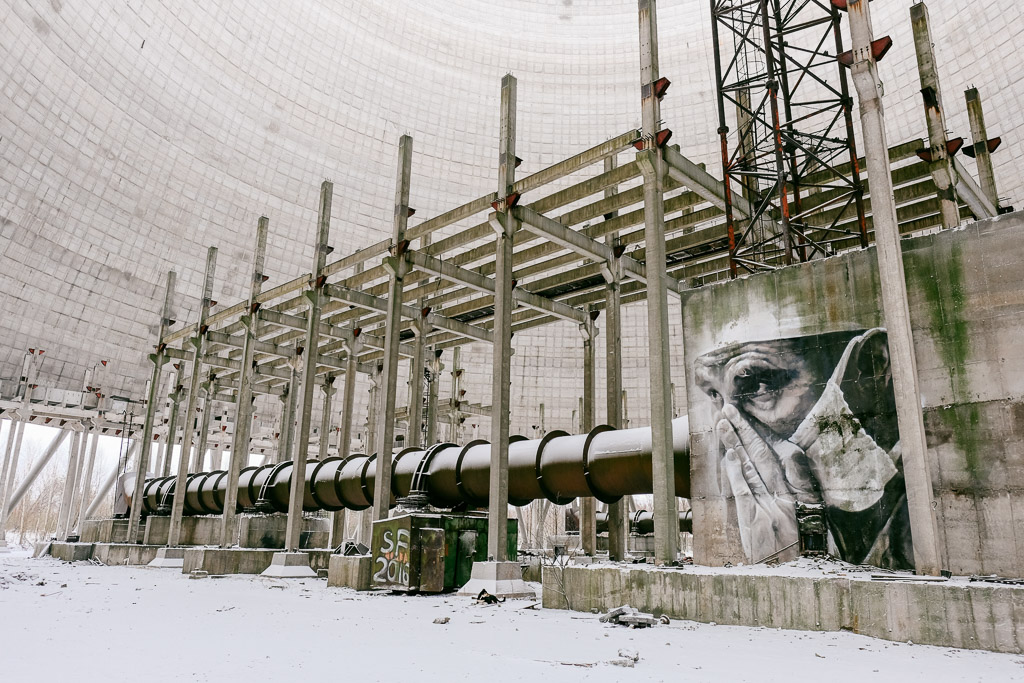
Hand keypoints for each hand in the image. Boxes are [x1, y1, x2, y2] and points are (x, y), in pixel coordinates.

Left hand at [718, 404, 799, 562]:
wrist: (792, 582)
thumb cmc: (793, 554)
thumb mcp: (800, 521)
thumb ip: (793, 489)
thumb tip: (788, 457)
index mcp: (794, 497)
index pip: (775, 457)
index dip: (758, 435)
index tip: (743, 417)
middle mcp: (784, 499)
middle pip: (762, 457)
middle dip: (744, 431)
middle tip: (728, 409)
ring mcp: (771, 511)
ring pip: (752, 469)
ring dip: (736, 444)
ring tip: (722, 423)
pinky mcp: (757, 524)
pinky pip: (746, 492)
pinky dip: (738, 472)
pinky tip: (730, 454)